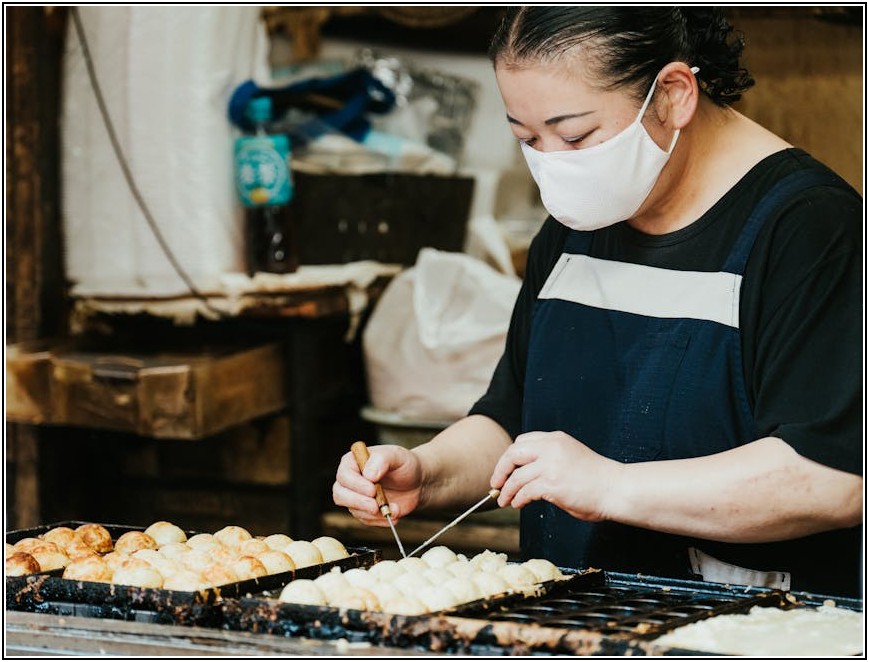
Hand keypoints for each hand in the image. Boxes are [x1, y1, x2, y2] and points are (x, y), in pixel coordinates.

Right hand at [332, 444, 422, 526]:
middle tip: (375, 506)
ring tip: (394, 508)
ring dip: (374, 513)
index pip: (344, 475)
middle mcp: (351, 480)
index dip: (355, 484)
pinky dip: (380, 520)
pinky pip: (366, 520)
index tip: (372, 489)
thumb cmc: (405, 464)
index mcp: (353, 461)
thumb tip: (369, 474)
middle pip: (340, 495)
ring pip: (353, 510)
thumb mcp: (397, 456)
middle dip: (358, 503)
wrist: (417, 482)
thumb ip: (382, 460)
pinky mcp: (365, 511)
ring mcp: (356, 497)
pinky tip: (395, 513)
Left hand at [490, 431, 621, 521]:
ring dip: (506, 490)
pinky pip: (525, 491)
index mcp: (555, 439)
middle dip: (500, 470)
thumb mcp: (570, 457)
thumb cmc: (596, 479)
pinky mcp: (552, 484)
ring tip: (504, 500)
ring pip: (516, 476)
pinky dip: (518, 499)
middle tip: (496, 483)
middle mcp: (551, 448)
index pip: (522, 442)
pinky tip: (518, 504)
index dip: (510, 457)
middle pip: (512, 454)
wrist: (616, 488)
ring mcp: (551, 465)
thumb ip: (549, 459)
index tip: (505, 470)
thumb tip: (525, 475)